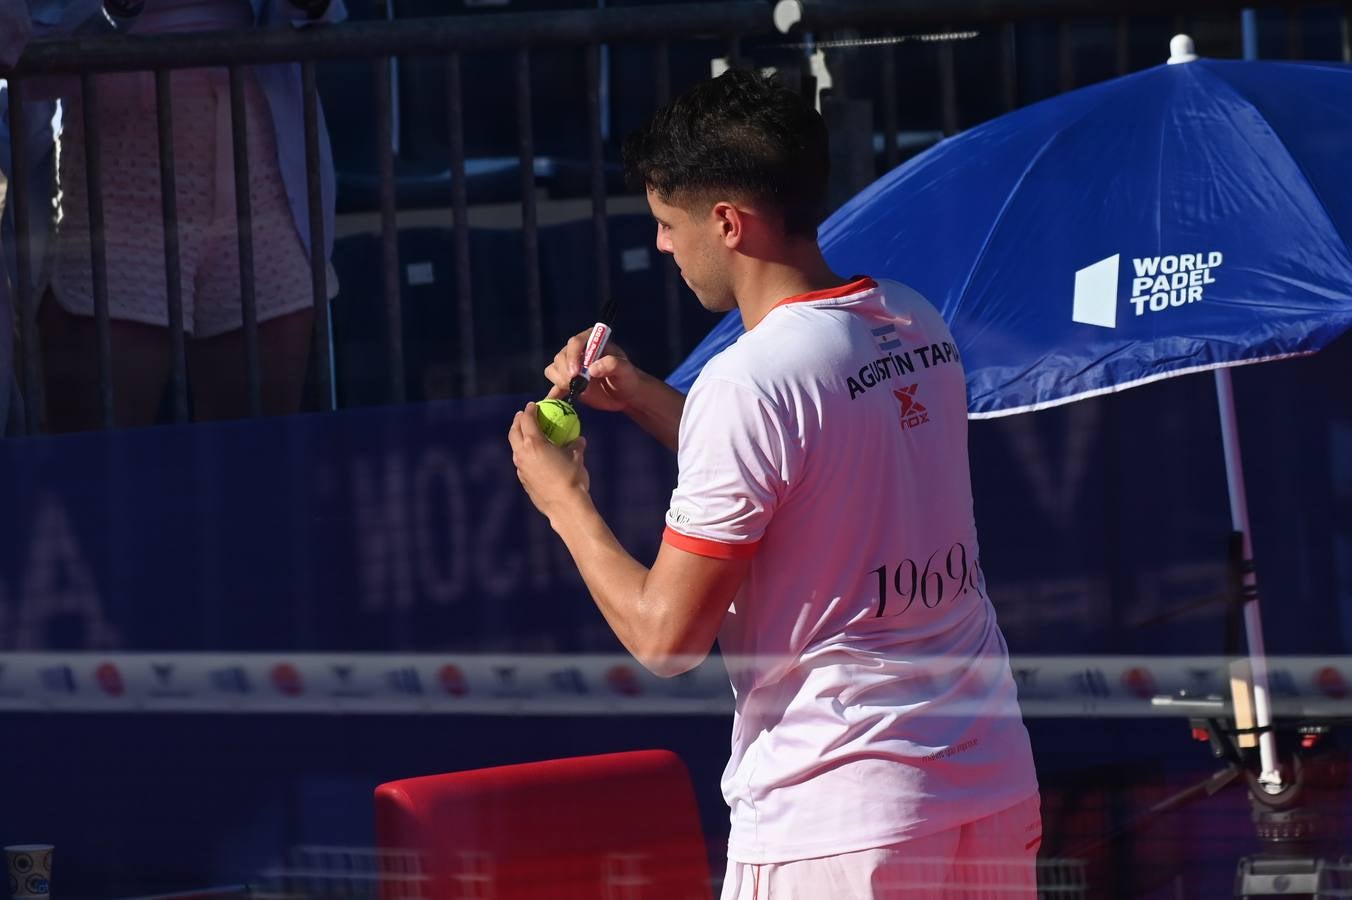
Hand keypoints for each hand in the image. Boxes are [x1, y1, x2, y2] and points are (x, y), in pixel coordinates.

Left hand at [509, 402, 590, 520]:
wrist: (565, 506)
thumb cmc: (572, 478)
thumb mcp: (577, 457)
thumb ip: (576, 445)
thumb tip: (579, 439)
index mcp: (534, 443)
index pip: (527, 420)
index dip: (529, 410)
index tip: (532, 405)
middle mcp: (522, 454)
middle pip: (514, 432)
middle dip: (517, 421)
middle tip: (521, 416)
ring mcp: (520, 469)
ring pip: (515, 449)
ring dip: (518, 439)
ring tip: (525, 436)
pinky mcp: (523, 480)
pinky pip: (520, 463)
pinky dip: (524, 455)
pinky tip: (533, 458)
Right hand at [544, 329, 639, 412]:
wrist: (625, 394)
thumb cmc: (627, 378)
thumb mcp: (625, 370)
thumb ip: (613, 364)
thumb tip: (592, 368)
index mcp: (592, 341)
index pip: (575, 342)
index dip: (573, 356)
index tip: (576, 373)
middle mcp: (578, 351)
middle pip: (561, 356)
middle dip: (565, 371)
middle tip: (575, 385)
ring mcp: (571, 366)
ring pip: (553, 369)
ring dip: (559, 380)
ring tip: (574, 390)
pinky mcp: (567, 382)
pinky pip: (554, 384)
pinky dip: (553, 392)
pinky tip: (554, 400)